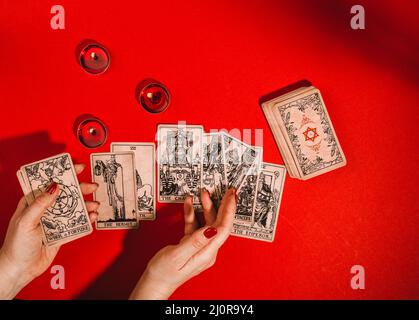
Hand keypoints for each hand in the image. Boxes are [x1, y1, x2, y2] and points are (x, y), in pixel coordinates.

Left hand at [0, 164, 98, 298]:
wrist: (20, 269)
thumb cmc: (16, 246)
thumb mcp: (26, 221)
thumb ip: (40, 204)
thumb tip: (54, 187)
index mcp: (33, 202)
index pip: (49, 182)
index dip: (63, 173)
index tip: (76, 167)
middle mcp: (45, 209)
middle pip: (66, 194)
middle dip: (80, 189)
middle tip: (92, 186)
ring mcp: (55, 220)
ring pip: (74, 208)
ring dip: (86, 205)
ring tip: (95, 205)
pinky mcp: (62, 232)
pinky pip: (77, 223)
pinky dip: (86, 219)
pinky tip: (92, 217)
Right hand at [130, 188, 236, 299]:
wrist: (155, 282)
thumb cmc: (164, 273)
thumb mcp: (177, 255)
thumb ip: (195, 241)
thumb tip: (212, 229)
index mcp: (206, 254)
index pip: (223, 228)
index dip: (228, 210)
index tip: (230, 197)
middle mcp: (207, 250)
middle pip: (219, 223)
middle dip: (222, 205)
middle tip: (227, 191)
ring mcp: (200, 246)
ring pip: (208, 222)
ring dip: (206, 207)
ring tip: (203, 193)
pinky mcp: (192, 244)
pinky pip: (196, 225)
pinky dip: (193, 213)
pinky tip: (189, 204)